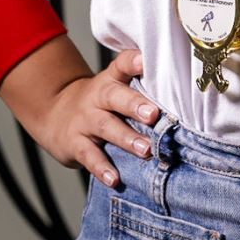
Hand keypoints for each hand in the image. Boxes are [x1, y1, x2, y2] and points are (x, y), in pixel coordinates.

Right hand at [0, 40, 161, 188]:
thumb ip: (142, 89)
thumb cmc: (100, 103)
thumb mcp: (114, 88)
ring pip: (105, 126)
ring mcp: (84, 120)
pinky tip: (114, 179)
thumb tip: (185, 100)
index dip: (132, 61)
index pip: (121, 65)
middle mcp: (97, 96)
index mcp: (111, 80)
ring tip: (146, 149)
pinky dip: (102, 168)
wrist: (53, 114)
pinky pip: (89, 156)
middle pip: (114, 96)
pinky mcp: (74, 143)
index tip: (144, 60)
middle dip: (134, 105)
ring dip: (127, 138)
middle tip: (154, 115)